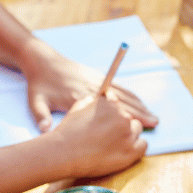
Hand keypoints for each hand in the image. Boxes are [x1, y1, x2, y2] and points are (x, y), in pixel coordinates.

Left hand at [23, 47, 157, 133]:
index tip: (139, 126)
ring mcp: (97, 81)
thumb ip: (41, 117)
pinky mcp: (97, 77)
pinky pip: (119, 86)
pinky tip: (140, 103)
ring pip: (124, 94)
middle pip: (122, 101)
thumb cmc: (39, 84)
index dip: (126, 118)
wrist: (42, 61)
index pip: (108, 110)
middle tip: (156, 122)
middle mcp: (93, 88)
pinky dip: (132, 95)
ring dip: (140, 104)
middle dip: (140, 112)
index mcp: (80, 96)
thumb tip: (45, 131)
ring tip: (153, 115)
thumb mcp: (35, 101)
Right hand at [48, 90, 149, 177]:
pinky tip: (127, 150)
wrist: (63, 153)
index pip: (119, 104)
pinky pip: (143, 145)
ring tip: (115, 143)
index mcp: (110, 103)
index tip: (111, 120)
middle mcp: (122, 116)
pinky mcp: (130, 152)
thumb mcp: (78, 107)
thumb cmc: (67, 132)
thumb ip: (93, 102)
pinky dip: (137, 147)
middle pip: (129, 117)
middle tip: (109, 135)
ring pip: (137, 129)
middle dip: (120, 124)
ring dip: (129, 134)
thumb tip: (99, 100)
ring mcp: (127, 134)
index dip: (114, 113)